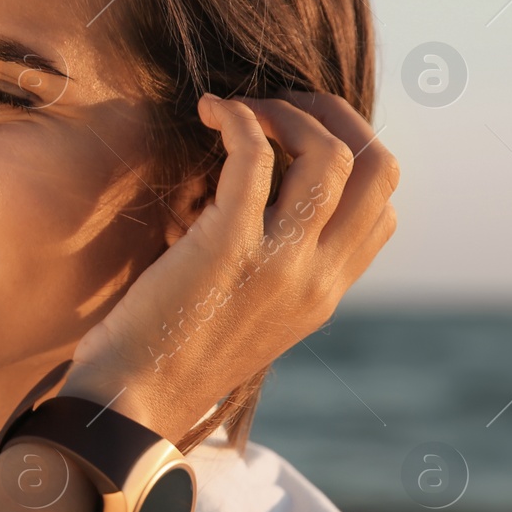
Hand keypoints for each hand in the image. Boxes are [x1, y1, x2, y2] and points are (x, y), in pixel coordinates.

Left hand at [62, 91, 398, 442]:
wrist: (129, 406)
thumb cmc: (166, 355)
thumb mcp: (243, 316)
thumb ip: (269, 269)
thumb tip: (256, 202)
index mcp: (324, 295)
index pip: (382, 208)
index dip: (351, 156)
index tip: (299, 138)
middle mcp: (316, 278)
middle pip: (378, 169)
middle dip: (335, 117)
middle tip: (281, 105)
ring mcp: (278, 263)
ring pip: (329, 154)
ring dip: (287, 111)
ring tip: (243, 109)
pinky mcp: (226, 246)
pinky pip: (255, 155)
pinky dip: (239, 117)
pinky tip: (209, 111)